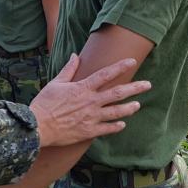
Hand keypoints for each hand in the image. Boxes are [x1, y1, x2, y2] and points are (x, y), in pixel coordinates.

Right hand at [29, 54, 150, 147]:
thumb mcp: (56, 83)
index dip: (120, 66)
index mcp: (82, 88)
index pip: (105, 74)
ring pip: (117, 112)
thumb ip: (69, 69)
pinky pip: (108, 129)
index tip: (132, 61)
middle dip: (135, 88)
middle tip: (148, 84)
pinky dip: (116, 126)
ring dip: (130, 108)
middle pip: (118, 93)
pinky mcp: (89, 131)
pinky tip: (122, 124)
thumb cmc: (45, 103)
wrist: (39, 125)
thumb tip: (75, 55)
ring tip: (138, 105)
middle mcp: (91, 102)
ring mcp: (92, 117)